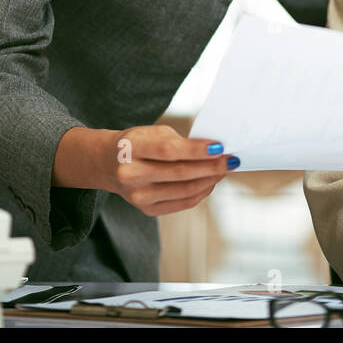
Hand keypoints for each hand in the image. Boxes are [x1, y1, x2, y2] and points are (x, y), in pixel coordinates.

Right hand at [99, 125, 236, 216]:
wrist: (109, 163)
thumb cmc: (138, 143)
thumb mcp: (153, 133)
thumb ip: (181, 142)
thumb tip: (216, 151)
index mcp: (131, 149)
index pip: (169, 151)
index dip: (197, 150)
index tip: (221, 147)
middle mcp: (131, 175)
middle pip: (180, 173)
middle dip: (211, 167)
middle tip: (232, 159)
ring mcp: (138, 196)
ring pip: (184, 190)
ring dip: (210, 180)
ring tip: (225, 169)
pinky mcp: (147, 209)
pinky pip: (182, 202)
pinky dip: (201, 192)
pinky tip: (211, 181)